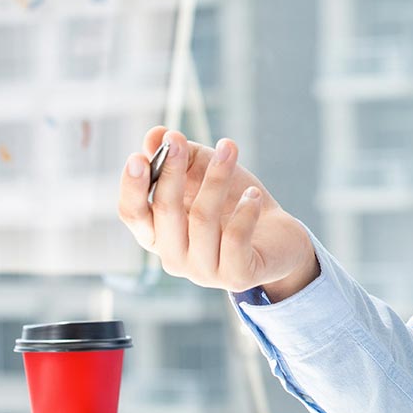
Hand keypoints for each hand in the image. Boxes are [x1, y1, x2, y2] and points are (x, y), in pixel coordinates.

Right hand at [117, 126, 318, 297]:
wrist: (280, 236)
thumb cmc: (233, 203)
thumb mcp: (204, 173)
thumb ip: (180, 156)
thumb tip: (155, 135)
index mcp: (158, 233)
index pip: (133, 214)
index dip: (132, 187)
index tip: (138, 157)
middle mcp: (174, 257)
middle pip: (165, 212)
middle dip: (171, 171)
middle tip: (178, 139)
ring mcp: (203, 271)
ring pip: (203, 218)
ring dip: (216, 178)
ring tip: (229, 150)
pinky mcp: (236, 277)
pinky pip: (235, 238)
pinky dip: (245, 211)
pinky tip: (254, 195)